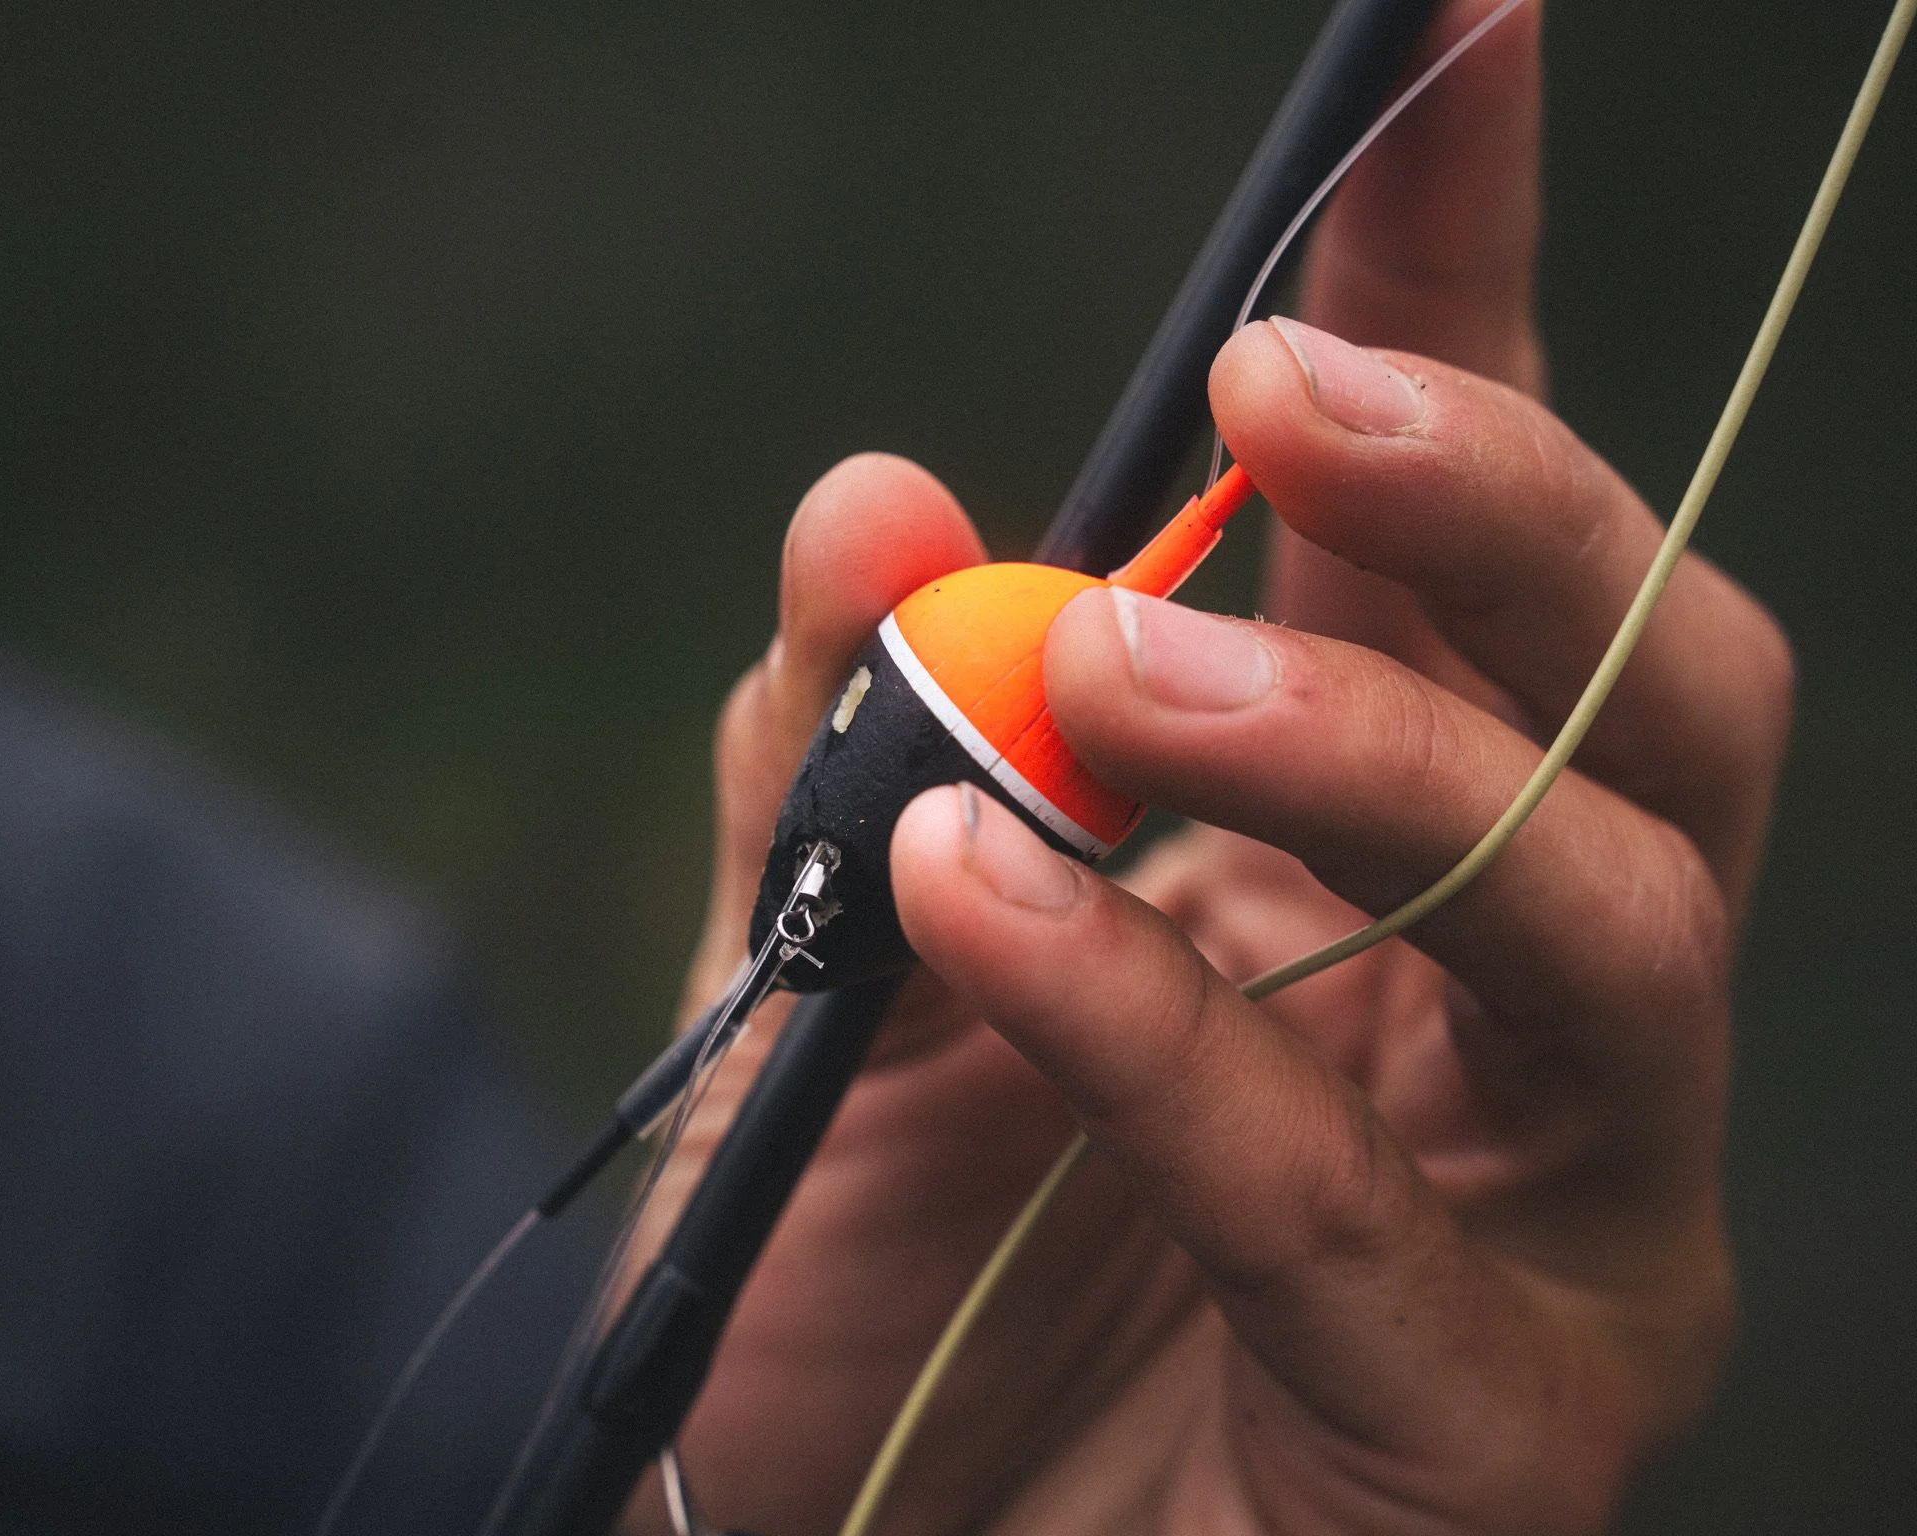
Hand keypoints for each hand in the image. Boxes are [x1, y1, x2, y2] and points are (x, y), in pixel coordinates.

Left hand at [652, 2, 1786, 1529]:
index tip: (1446, 26)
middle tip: (1291, 381)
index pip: (1462, 531)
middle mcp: (1516, 1003)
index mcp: (1368, 844)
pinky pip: (1358, 1195)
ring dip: (1366, 747)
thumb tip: (880, 501)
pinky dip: (1169, 1026)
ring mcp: (1555, 1216)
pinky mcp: (1495, 1422)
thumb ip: (854, 754)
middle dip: (1500, 498)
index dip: (1466, 273)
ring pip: (1602, 916)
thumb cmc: (860, 1289)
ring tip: (1114, 672)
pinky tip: (992, 914)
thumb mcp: (826, 972)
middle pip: (1660, 686)